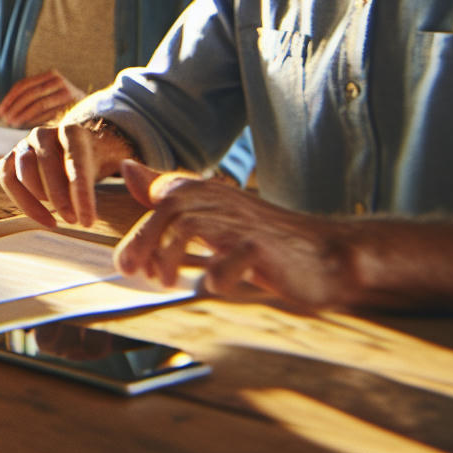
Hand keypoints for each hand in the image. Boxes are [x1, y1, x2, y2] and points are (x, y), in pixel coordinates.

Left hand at [0, 70, 83, 127]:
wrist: (91, 111)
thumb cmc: (60, 106)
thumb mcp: (45, 96)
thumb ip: (29, 99)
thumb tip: (3, 112)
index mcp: (50, 75)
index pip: (24, 85)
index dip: (9, 98)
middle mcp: (59, 81)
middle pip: (29, 93)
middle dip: (14, 107)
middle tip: (4, 119)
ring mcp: (67, 92)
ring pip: (38, 104)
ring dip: (22, 115)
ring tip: (11, 123)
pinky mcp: (72, 106)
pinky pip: (49, 113)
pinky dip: (35, 120)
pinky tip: (25, 126)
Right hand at [0, 118, 132, 228]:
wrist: (74, 150)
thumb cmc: (95, 160)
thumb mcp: (114, 162)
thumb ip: (129, 171)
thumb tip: (142, 183)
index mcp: (72, 131)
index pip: (75, 162)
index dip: (81, 194)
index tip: (88, 221)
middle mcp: (44, 132)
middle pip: (45, 164)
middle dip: (59, 197)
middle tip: (73, 221)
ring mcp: (25, 144)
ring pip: (24, 170)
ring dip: (40, 197)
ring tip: (60, 215)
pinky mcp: (11, 157)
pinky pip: (7, 178)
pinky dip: (21, 201)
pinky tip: (44, 218)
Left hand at [114, 160, 352, 307]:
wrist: (326, 254)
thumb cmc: (261, 237)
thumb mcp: (210, 212)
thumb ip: (167, 192)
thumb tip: (127, 168)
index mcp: (205, 194)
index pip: (160, 200)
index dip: (139, 234)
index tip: (129, 267)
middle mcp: (221, 202)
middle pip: (169, 211)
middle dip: (144, 242)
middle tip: (133, 273)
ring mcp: (242, 224)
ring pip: (192, 226)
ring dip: (171, 256)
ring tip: (167, 282)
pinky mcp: (263, 247)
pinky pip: (233, 256)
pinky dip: (219, 272)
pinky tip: (211, 285)